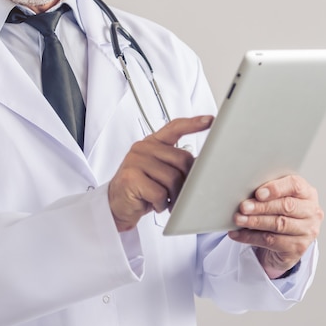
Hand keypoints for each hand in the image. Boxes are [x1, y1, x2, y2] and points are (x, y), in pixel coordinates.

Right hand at [108, 116, 213, 231]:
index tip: (209, 120)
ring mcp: (135, 161)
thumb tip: (202, 165)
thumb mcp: (159, 171)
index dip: (193, 124)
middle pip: (181, 159)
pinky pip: (160, 193)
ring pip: (172, 178)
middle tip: (180, 193)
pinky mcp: (131, 177)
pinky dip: (161, 203)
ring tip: (165, 200)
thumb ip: (176, 163)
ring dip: (173, 196)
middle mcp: (143, 148)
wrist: (116, 204)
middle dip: (186, 181)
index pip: (174, 127)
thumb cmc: (141, 188)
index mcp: (152, 143)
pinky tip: (155, 203)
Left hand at [228, 175, 323, 278]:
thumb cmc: (278, 210)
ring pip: (279, 225)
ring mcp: (307, 231)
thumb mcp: (276, 197)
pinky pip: (271, 241)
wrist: (285, 239)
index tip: (258, 193)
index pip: (295, 185)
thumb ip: (267, 191)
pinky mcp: (298, 248)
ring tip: (238, 219)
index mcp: (307, 193)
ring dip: (255, 222)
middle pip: (286, 206)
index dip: (276, 188)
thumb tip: (243, 188)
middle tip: (243, 207)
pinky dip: (251, 237)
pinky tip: (237, 234)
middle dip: (262, 207)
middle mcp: (311, 212)